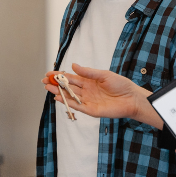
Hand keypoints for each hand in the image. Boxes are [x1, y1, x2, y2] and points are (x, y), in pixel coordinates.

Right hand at [42, 64, 160, 126]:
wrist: (131, 98)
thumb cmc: (120, 85)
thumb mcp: (103, 75)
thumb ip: (88, 72)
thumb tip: (73, 65)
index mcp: (89, 81)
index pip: (71, 78)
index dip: (60, 76)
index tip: (49, 73)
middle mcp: (86, 91)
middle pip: (67, 87)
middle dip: (55, 84)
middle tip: (44, 81)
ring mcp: (87, 101)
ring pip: (69, 96)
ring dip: (58, 92)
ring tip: (47, 88)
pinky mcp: (91, 110)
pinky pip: (76, 106)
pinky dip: (67, 102)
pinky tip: (58, 98)